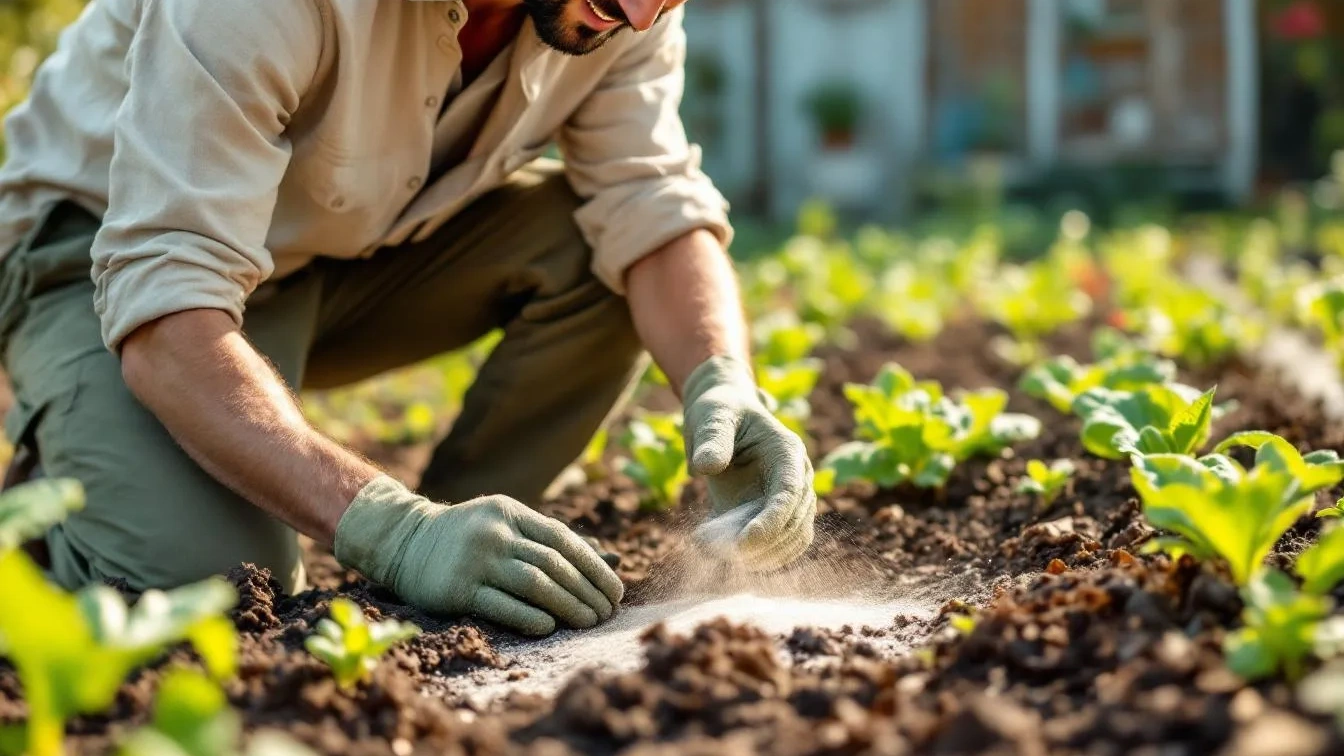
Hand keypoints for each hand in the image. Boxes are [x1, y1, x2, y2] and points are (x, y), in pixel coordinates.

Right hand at [333, 476, 622, 635]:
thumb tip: (611, 560)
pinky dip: (529, 616)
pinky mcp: (457, 589)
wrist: (404, 541)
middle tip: (607, 612)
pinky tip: (550, 627)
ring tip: (589, 622)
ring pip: (534, 583)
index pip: (564, 539)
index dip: (595, 566)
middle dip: (587, 590)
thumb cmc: (469, 537)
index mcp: (512, 513)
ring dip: (568, 605)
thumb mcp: (507, 524)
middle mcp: (495, 533)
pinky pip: (501, 605)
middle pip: (553, 563)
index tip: (615, 590)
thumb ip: (551, 541)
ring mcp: (475, 560)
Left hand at [682, 356, 815, 569]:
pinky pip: (777, 546)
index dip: (772, 522)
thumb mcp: (712, 416)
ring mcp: (789, 499)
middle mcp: (797, 478)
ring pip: (790, 541)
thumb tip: (705, 467)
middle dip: (760, 544)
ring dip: (758, 556)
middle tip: (716, 549)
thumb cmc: (720, 411)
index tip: (744, 543)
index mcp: (787, 452)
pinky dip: (753, 556)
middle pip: (794, 523)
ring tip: (711, 548)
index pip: (789, 493)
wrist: (724, 415)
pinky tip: (718, 549)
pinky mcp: (774, 515)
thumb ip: (712, 439)